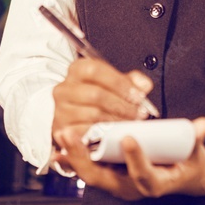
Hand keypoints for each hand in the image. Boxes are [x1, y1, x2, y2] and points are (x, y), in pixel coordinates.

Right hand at [50, 57, 153, 173]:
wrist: (77, 116)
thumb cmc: (96, 97)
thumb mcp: (114, 84)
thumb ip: (131, 81)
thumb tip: (143, 85)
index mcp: (77, 70)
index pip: (96, 70)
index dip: (120, 83)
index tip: (137, 95)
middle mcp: (64, 88)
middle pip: (96, 94)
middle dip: (122, 105)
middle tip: (139, 113)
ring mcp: (61, 109)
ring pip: (93, 114)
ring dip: (116, 120)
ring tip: (131, 122)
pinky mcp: (61, 129)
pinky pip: (86, 132)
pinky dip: (104, 133)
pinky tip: (115, 132)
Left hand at [52, 117, 204, 200]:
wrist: (183, 178)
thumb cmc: (188, 164)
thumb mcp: (196, 153)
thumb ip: (196, 139)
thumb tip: (204, 125)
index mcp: (155, 184)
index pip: (143, 175)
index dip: (136, 158)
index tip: (128, 137)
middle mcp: (132, 188)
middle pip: (104, 178)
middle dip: (84, 157)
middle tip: (71, 134)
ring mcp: (118, 184)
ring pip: (91, 174)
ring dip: (75, 155)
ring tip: (62, 134)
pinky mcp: (110, 176)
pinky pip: (89, 169)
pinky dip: (74, 158)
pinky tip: (60, 145)